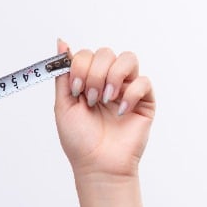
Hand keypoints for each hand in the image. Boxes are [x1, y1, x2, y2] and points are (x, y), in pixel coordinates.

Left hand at [54, 39, 154, 181]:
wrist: (97, 164)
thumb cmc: (79, 140)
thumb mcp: (63, 104)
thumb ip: (63, 74)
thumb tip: (61, 42)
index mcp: (88, 81)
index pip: (87, 54)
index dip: (80, 67)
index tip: (76, 90)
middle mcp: (108, 81)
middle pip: (106, 53)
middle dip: (95, 74)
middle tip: (91, 99)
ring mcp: (127, 89)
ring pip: (128, 58)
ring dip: (112, 77)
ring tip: (105, 100)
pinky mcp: (145, 101)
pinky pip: (143, 81)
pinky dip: (130, 94)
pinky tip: (121, 111)